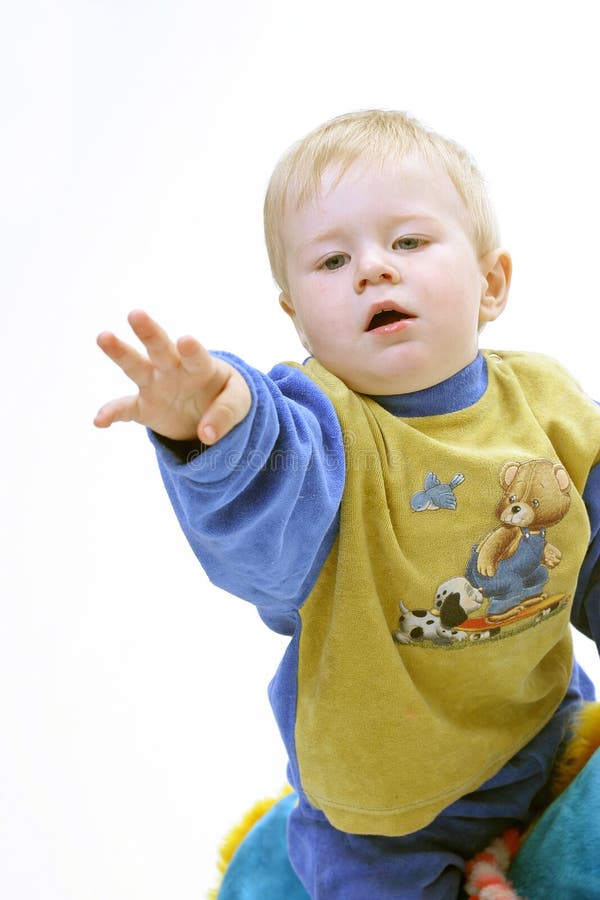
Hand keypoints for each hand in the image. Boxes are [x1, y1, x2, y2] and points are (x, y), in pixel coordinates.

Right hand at [94, 310, 251, 443]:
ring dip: (120, 352)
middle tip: (136, 314)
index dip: (191, 350)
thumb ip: (225, 415)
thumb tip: (207, 435)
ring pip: (135, 366)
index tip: (185, 340)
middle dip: (149, 332)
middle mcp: (174, 368)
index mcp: (200, 365)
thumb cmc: (225, 395)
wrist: (211, 408)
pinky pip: (124, 409)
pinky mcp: (144, 407)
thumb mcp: (238, 403)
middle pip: (160, 348)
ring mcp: (156, 385)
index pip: (196, 356)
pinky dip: (111, 413)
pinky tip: (99, 421)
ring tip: (104, 336)